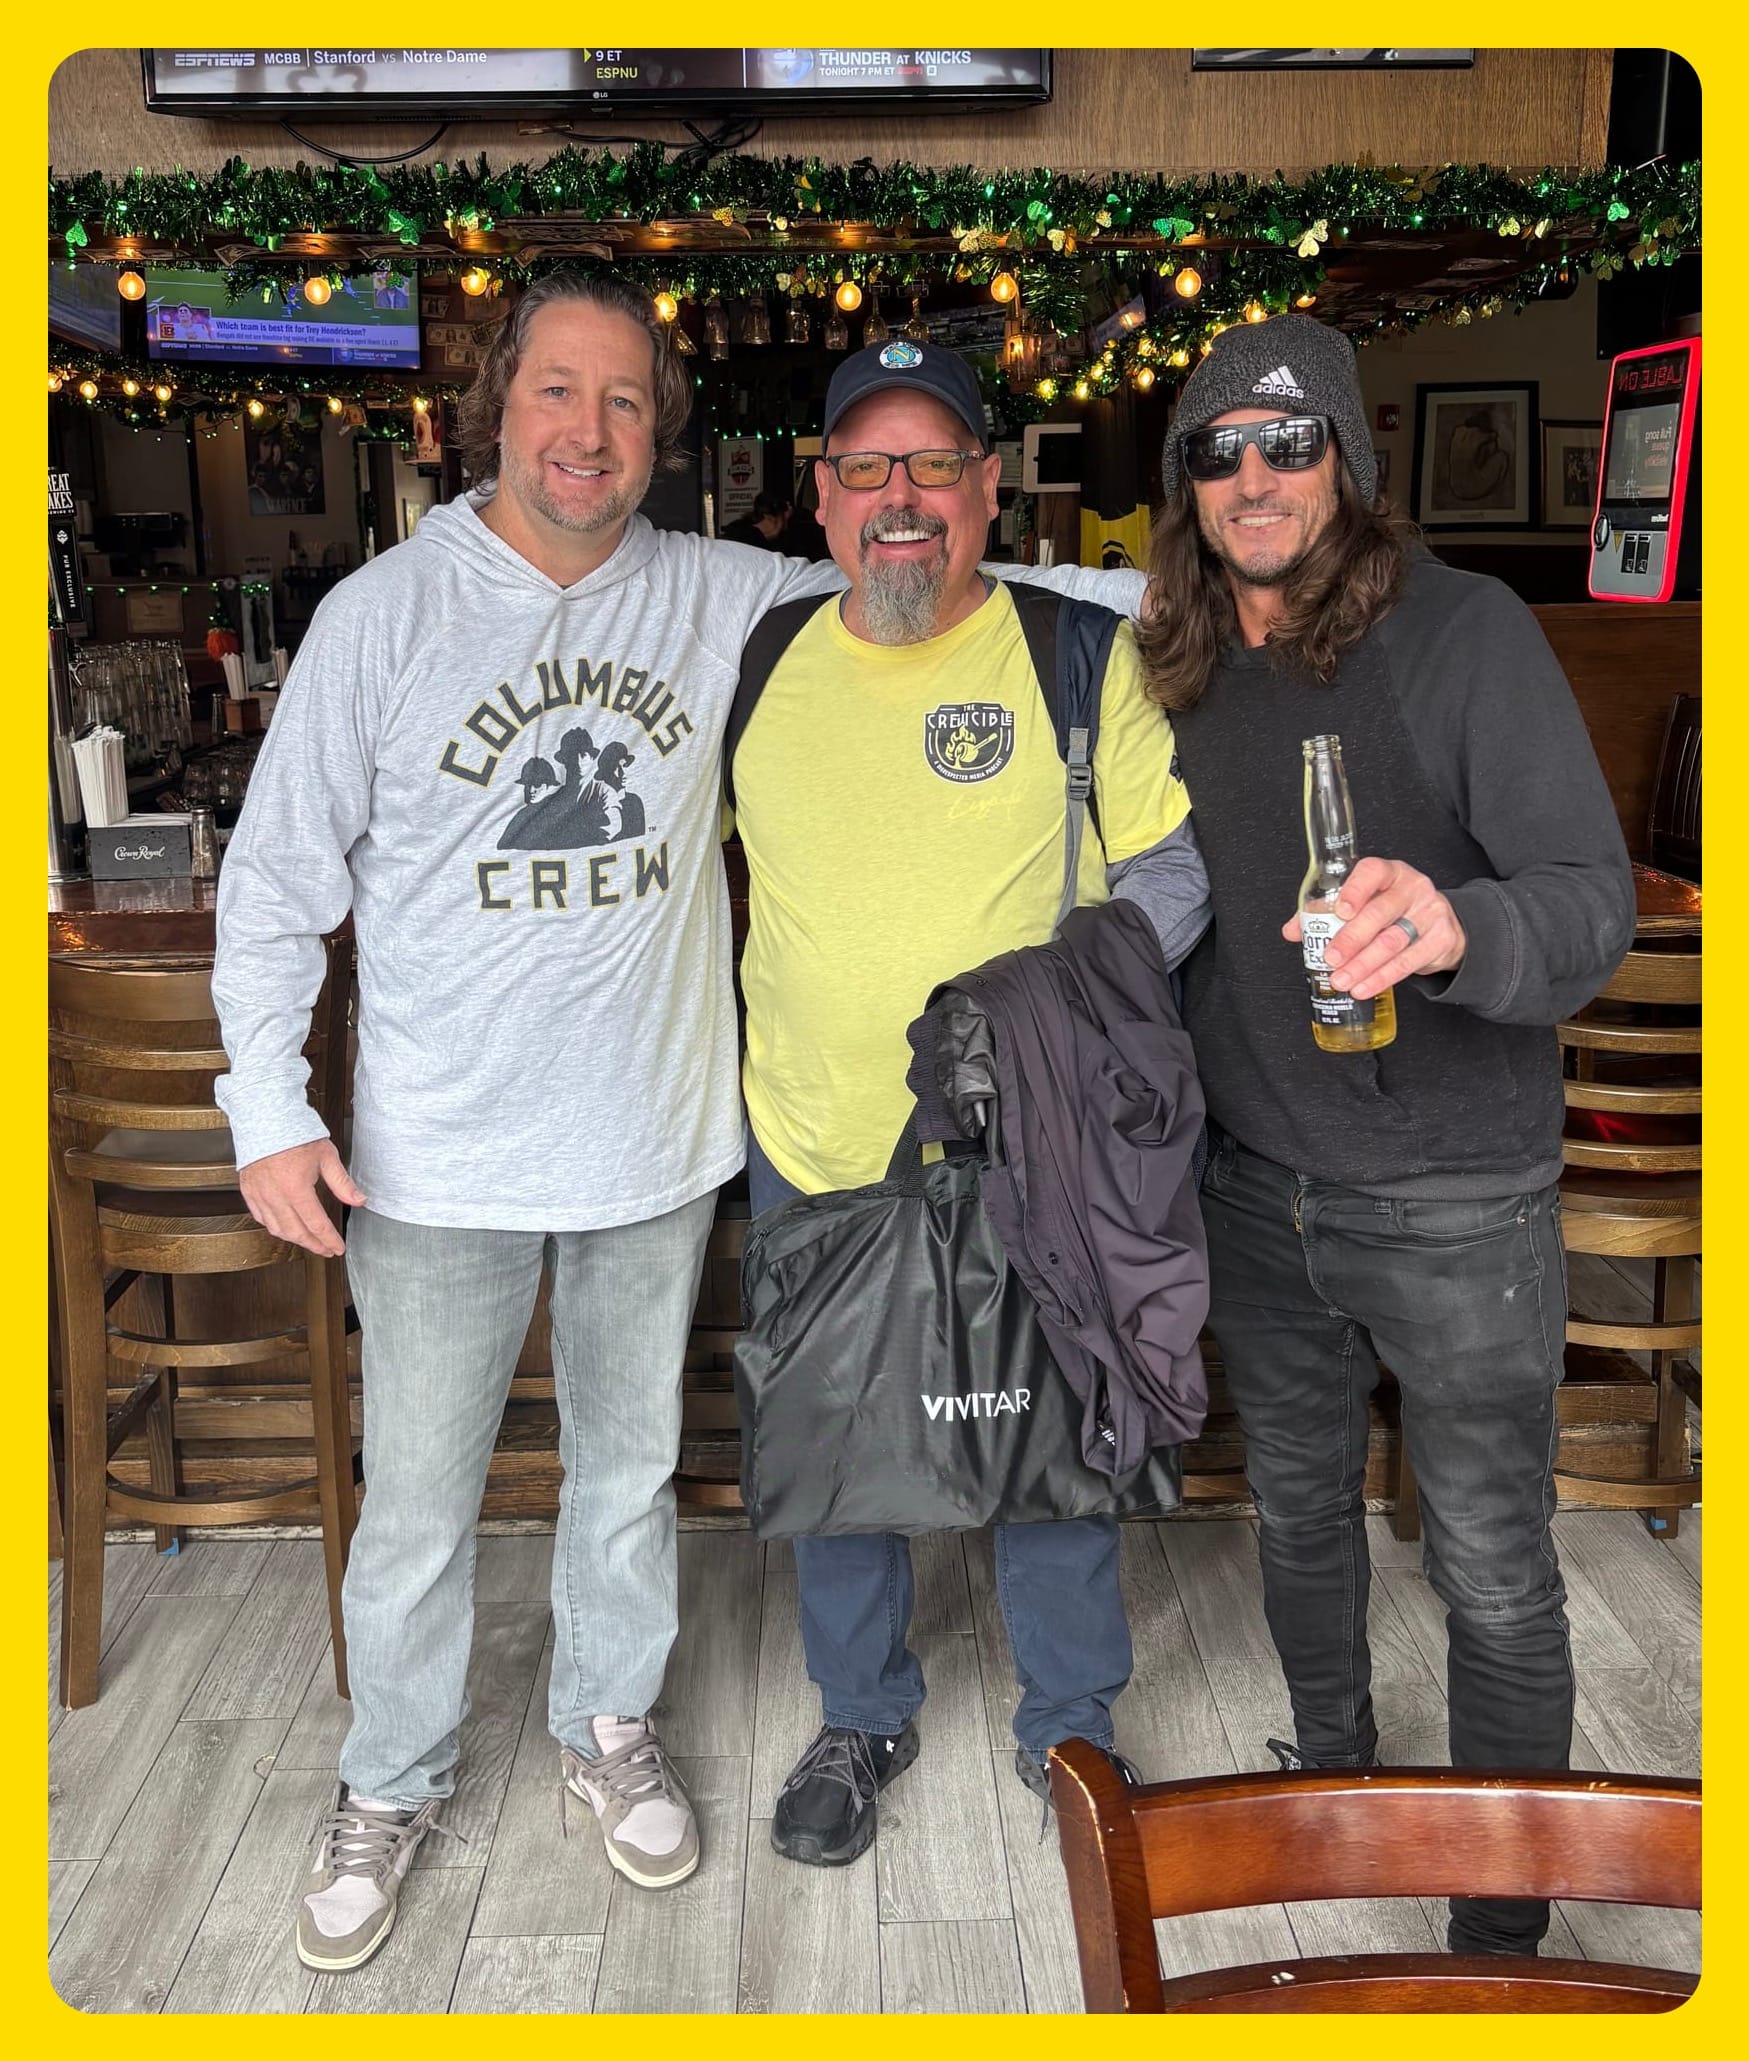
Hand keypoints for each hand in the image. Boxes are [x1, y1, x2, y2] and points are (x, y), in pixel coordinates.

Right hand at [238, 1138, 364, 1257]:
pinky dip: (275, 1227)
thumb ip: (342, 1183)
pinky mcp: (248, 1191)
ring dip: (295, 1238)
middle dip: (314, 1244)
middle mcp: (275, 1195)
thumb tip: (359, 1200)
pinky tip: (285, 1227)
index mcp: (295, 1188)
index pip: (316, 1224)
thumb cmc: (295, 1133)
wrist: (265, 1119)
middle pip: (296, 1232)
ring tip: (310, 1240)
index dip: (329, 1240)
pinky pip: (260, 1218)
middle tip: (326, 1249)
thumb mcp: (326, 1156)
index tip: (337, 1248)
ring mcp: (258, 1195)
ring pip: (277, 1229)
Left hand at [1281, 857, 1466, 1000]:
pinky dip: (1383, 977)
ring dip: (1363, 965)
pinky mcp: (1441, 939)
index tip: (1340, 911)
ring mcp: (1430, 913)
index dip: (1355, 890)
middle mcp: (1412, 888)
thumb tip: (1293, 931)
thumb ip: (1326, 913)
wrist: (1440, 925)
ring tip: (1342, 979)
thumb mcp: (1365, 902)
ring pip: (1392, 941)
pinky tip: (1365, 987)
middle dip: (1352, 939)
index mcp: (1388, 873)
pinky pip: (1409, 962)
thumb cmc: (1393, 910)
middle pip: (1380, 913)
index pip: (1372, 872)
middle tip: (1331, 958)